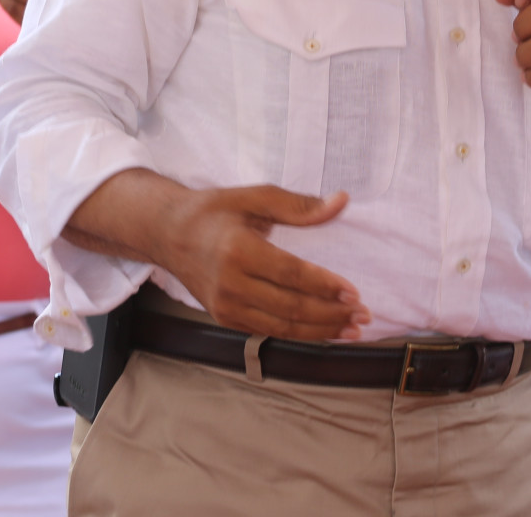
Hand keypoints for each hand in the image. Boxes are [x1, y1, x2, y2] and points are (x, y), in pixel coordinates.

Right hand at [157, 186, 370, 341]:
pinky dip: (299, 334)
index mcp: (238, 249)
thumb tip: (341, 202)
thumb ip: (298, 205)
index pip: (291, 274)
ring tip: (352, 329)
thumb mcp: (253, 197)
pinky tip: (324, 331)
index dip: (325, 286)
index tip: (354, 293)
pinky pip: (268, 330)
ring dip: (321, 331)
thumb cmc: (214, 211)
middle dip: (331, 314)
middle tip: (363, 315)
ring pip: (282, 326)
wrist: (167, 233)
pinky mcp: (224, 318)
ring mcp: (225, 306)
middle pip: (290, 307)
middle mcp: (230, 283)